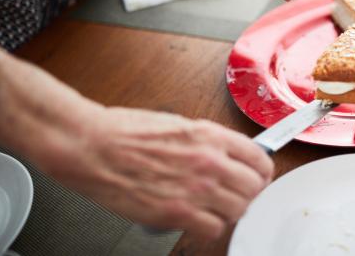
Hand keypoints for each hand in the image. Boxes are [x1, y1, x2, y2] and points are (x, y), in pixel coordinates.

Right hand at [51, 107, 273, 240]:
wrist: (92, 146)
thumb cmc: (125, 132)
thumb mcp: (179, 124)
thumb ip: (208, 141)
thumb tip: (228, 154)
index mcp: (211, 135)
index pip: (259, 158)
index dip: (261, 171)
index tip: (257, 176)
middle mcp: (210, 161)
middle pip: (254, 187)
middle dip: (247, 192)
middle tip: (236, 194)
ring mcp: (196, 188)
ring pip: (238, 210)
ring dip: (229, 211)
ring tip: (215, 207)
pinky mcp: (177, 212)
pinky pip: (213, 229)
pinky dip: (209, 227)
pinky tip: (198, 219)